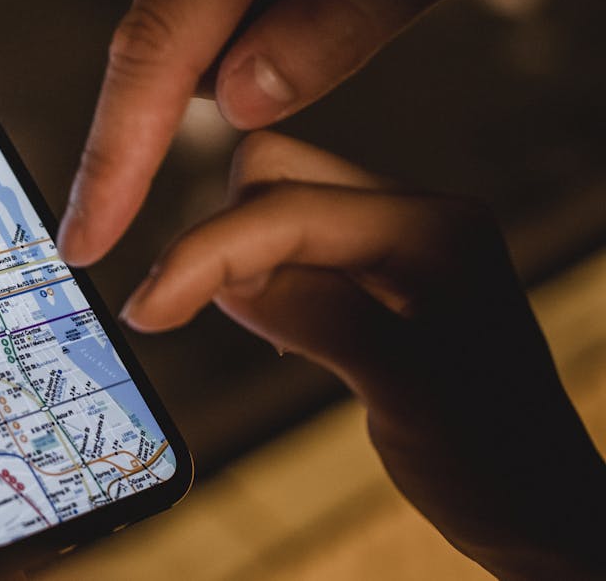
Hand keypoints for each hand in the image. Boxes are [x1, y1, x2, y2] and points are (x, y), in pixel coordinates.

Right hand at [58, 0, 530, 265]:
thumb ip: (339, 23)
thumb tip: (237, 103)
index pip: (157, 56)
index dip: (116, 160)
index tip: (86, 241)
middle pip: (171, 49)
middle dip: (241, 72)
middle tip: (348, 2)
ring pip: (188, 28)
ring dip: (255, 35)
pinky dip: (252, 5)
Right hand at [120, 132, 605, 578]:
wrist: (536, 507)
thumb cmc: (496, 460)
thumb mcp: (408, 392)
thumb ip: (320, 317)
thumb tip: (223, 280)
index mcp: (431, 229)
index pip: (285, 209)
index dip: (204, 254)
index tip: (146, 310)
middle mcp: (410, 217)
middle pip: (273, 175)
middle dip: (217, 235)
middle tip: (185, 311)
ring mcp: (389, 243)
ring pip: (272, 205)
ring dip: (233, 257)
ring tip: (250, 331)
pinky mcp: (371, 275)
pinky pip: (288, 247)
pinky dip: (256, 278)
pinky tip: (275, 330)